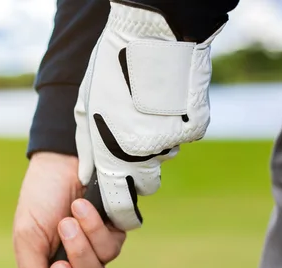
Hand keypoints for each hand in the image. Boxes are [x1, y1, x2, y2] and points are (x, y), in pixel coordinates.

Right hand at [13, 152, 125, 267]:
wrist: (63, 160)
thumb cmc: (40, 198)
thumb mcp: (27, 238)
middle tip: (57, 267)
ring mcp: (97, 255)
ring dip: (81, 250)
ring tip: (68, 220)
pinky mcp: (116, 236)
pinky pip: (112, 249)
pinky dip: (95, 230)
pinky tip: (83, 207)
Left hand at [75, 2, 224, 230]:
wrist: (149, 38)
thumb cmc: (109, 73)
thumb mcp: (86, 111)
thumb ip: (87, 149)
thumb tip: (88, 175)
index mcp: (113, 158)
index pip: (120, 208)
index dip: (122, 214)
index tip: (124, 212)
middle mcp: (144, 158)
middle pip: (146, 184)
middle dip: (138, 173)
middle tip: (131, 142)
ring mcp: (172, 143)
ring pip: (164, 157)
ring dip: (156, 144)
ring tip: (145, 112)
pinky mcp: (194, 127)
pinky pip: (183, 136)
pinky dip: (175, 125)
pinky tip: (164, 103)